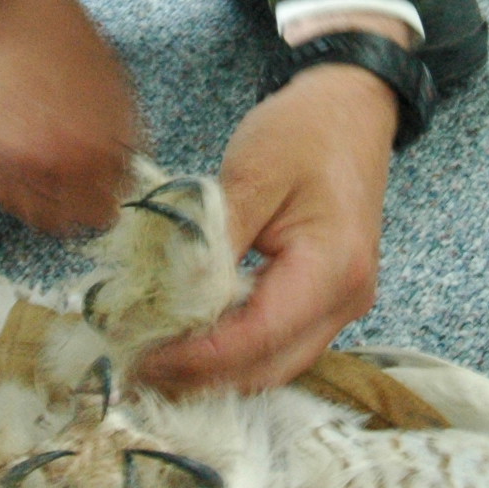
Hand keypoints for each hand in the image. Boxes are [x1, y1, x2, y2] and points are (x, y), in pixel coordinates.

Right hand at [0, 0, 141, 236]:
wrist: (7, 10)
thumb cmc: (66, 37)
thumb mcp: (116, 85)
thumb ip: (124, 134)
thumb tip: (127, 166)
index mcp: (101, 149)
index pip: (111, 202)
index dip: (110, 195)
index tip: (105, 190)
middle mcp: (57, 166)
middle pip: (74, 221)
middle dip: (80, 210)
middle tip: (77, 195)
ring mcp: (13, 163)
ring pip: (33, 215)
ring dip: (43, 203)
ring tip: (44, 178)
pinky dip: (8, 182)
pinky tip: (15, 155)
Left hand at [138, 46, 398, 394]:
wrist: (352, 110)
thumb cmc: (306, 131)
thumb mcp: (253, 171)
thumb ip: (214, 238)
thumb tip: (171, 293)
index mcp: (333, 268)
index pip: (258, 336)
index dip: (197, 357)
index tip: (142, 357)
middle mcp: (347, 300)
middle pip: (269, 367)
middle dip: (202, 377)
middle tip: (136, 368)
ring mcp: (342, 307)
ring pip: (275, 366)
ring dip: (217, 371)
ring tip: (156, 359)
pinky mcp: (328, 303)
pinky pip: (280, 345)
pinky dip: (236, 352)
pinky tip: (193, 341)